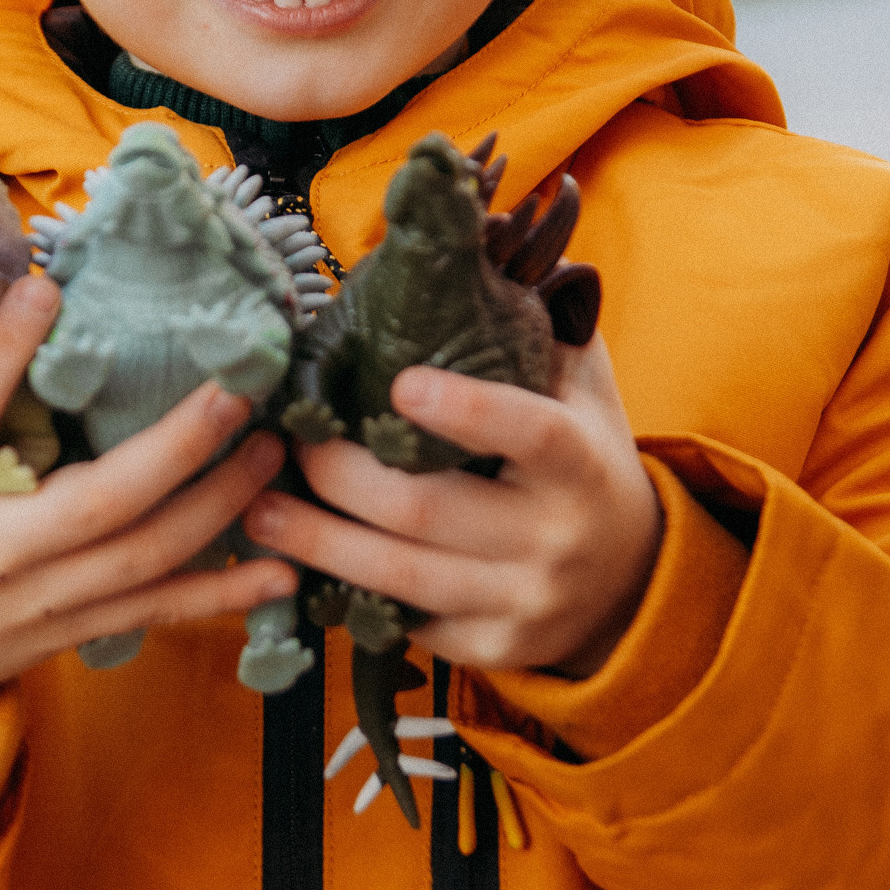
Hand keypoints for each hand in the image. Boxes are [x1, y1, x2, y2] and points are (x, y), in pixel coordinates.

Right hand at [0, 272, 293, 755]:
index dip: (1, 355)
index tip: (49, 288)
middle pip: (95, 506)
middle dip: (175, 449)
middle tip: (235, 391)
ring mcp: (36, 604)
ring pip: (142, 561)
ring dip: (218, 507)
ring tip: (271, 448)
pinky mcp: (70, 633)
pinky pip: (156, 613)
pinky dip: (223, 596)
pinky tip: (284, 568)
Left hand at [242, 335, 662, 682]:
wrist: (629, 580)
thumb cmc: (584, 460)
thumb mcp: (583, 390)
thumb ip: (540, 323)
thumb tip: (479, 239)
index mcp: (580, 463)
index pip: (530, 433)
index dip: (465, 410)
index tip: (400, 382)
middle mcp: (555, 539)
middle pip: (426, 511)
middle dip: (340, 476)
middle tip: (289, 444)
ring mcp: (523, 602)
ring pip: (401, 577)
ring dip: (317, 542)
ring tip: (259, 509)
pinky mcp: (491, 650)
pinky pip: (405, 623)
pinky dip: (346, 594)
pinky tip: (300, 564)